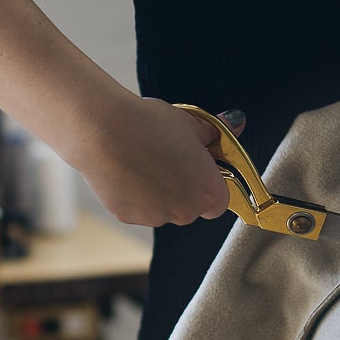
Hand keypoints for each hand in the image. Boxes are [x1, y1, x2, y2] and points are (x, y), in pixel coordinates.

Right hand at [59, 97, 239, 228]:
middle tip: (168, 159)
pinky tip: (126, 169)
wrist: (103, 129)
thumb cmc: (149, 123)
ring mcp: (155, 217)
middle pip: (191, 207)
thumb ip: (215, 132)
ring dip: (159, 192)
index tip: (198, 168)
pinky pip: (139, 208)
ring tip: (143, 160)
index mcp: (208, 191)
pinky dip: (135, 194)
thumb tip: (236, 124)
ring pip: (163, 208)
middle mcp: (185, 212)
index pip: (219, 200)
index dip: (209, 184)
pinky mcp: (128, 217)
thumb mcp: (190, 122)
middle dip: (183, 188)